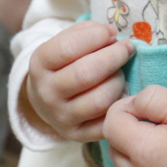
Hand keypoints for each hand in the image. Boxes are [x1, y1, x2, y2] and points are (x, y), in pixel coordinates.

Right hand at [24, 21, 133, 141]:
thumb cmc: (66, 60)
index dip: (96, 36)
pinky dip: (120, 104)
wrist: (48, 97)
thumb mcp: (68, 39)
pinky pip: (106, 121)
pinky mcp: (77, 135)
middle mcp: (46, 93)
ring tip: (120, 71)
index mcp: (40, 63)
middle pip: (86, 74)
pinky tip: (121, 91)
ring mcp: (60, 118)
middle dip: (114, 57)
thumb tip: (112, 35)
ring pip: (99, 100)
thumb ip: (89, 31)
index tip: (112, 32)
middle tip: (126, 48)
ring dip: (118, 80)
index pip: (68, 48)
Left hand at [104, 85, 166, 166]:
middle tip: (156, 123)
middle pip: (113, 142)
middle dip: (128, 127)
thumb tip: (131, 102)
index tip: (144, 108)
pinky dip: (135, 166)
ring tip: (159, 141)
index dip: (124, 107)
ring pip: (119, 161)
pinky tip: (157, 158)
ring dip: (130, 148)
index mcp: (145, 150)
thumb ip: (152, 97)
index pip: (111, 122)